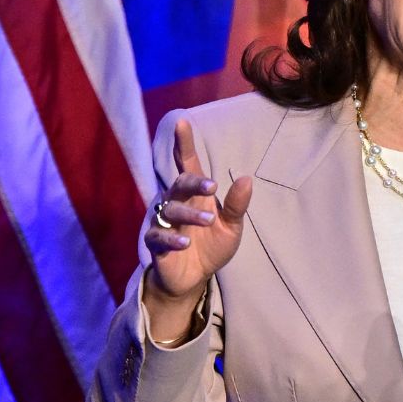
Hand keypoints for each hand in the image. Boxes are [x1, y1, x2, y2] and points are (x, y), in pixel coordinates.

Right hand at [143, 119, 250, 339]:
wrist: (194, 279)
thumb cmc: (211, 246)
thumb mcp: (231, 227)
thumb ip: (237, 206)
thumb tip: (246, 179)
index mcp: (196, 195)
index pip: (189, 164)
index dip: (185, 144)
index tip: (182, 122)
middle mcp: (178, 203)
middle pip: (179, 184)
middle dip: (193, 182)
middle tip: (211, 186)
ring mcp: (165, 222)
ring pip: (170, 209)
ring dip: (189, 214)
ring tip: (208, 221)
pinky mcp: (155, 243)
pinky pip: (158, 235)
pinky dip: (171, 238)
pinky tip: (185, 243)